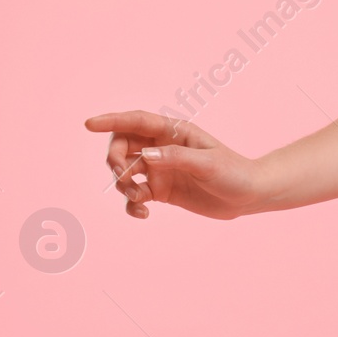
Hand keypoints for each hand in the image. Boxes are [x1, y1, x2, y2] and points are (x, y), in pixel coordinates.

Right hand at [84, 110, 261, 220]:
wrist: (248, 196)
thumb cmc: (234, 172)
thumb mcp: (208, 164)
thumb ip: (177, 158)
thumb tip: (145, 156)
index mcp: (174, 131)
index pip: (136, 121)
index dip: (111, 121)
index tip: (89, 124)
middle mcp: (162, 147)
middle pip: (122, 146)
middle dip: (115, 160)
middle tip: (123, 177)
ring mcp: (160, 169)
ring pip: (124, 172)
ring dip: (123, 185)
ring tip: (140, 198)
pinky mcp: (160, 190)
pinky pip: (134, 196)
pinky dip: (132, 205)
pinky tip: (144, 215)